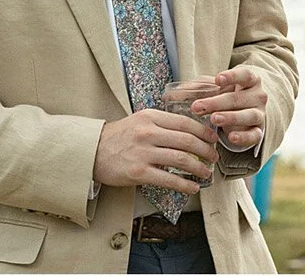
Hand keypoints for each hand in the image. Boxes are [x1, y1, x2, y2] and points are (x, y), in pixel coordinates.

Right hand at [94, 109, 218, 194]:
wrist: (91, 152)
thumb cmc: (117, 138)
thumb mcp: (138, 122)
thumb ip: (161, 124)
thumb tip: (190, 133)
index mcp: (149, 117)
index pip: (185, 123)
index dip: (204, 132)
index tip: (213, 139)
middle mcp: (147, 133)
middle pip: (187, 141)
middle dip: (206, 151)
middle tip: (213, 157)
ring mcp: (143, 153)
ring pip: (182, 159)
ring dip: (199, 168)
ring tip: (206, 173)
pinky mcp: (138, 172)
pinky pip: (169, 179)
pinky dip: (185, 184)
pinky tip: (192, 187)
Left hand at [195, 66, 270, 148]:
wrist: (245, 112)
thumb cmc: (226, 95)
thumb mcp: (213, 88)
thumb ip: (195, 89)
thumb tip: (170, 95)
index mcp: (249, 80)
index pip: (244, 75)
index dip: (232, 76)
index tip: (217, 80)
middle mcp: (257, 96)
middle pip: (238, 98)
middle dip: (216, 102)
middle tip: (197, 107)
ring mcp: (259, 114)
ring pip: (248, 115)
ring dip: (230, 117)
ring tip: (214, 119)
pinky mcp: (259, 131)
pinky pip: (254, 135)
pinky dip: (244, 137)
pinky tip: (231, 137)